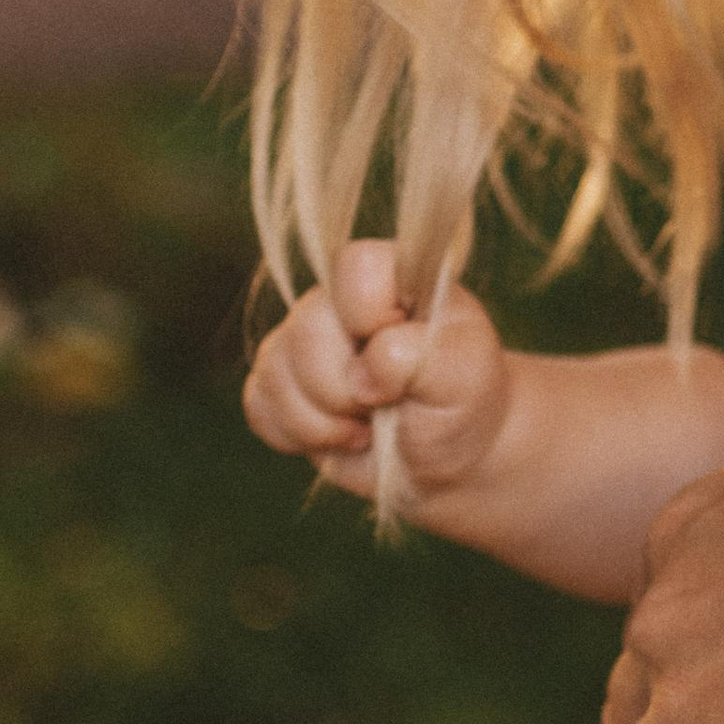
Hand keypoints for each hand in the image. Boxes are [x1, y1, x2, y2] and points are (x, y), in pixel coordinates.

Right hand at [242, 242, 510, 508]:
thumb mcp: (465, 376)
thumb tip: (370, 363)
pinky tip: (338, 436)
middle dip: (346, 390)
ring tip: (368, 425)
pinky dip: (297, 436)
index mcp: (394, 277)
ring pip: (274, 372)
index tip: (400, 354)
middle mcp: (340, 300)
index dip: (368, 316)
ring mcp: (304, 340)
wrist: (441, 457)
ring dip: (324, 421)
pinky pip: (258, 405)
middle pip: (307, 332)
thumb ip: (426, 356)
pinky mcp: (278, 383)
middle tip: (388, 404)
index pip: (356, 266)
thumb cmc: (459, 404)